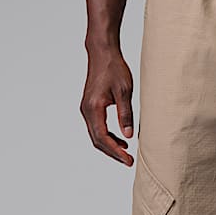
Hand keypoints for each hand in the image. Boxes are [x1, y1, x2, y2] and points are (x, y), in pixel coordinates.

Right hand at [80, 46, 134, 165]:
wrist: (102, 53)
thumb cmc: (114, 68)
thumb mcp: (124, 91)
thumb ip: (126, 114)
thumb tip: (128, 136)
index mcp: (93, 108)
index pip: (103, 138)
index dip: (116, 152)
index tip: (128, 160)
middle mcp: (86, 111)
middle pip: (97, 141)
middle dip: (113, 153)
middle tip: (129, 162)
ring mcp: (86, 109)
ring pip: (97, 136)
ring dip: (111, 146)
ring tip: (127, 153)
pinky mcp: (90, 107)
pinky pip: (97, 128)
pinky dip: (108, 137)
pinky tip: (122, 139)